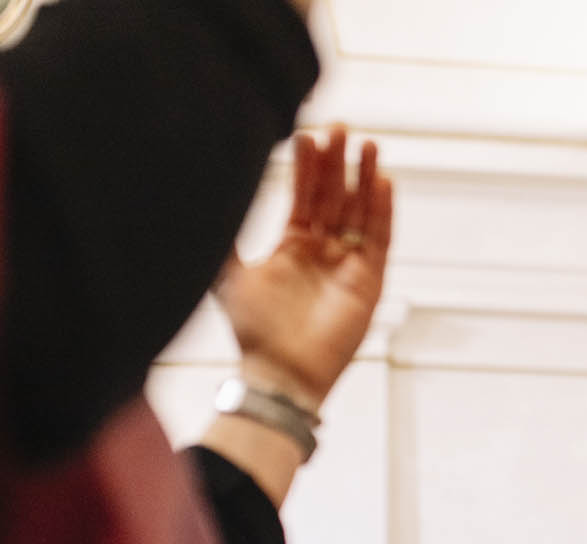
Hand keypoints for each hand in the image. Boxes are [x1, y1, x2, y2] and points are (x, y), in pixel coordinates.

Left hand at [213, 126, 392, 410]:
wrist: (279, 371)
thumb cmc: (253, 332)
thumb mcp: (229, 275)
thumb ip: (223, 239)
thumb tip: (204, 201)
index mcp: (293, 247)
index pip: (305, 197)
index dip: (308, 167)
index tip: (307, 134)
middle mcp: (323, 253)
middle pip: (335, 198)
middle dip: (338, 164)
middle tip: (339, 128)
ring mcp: (348, 267)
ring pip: (361, 213)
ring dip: (364, 179)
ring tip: (367, 145)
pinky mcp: (369, 284)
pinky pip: (380, 241)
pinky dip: (382, 211)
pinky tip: (382, 182)